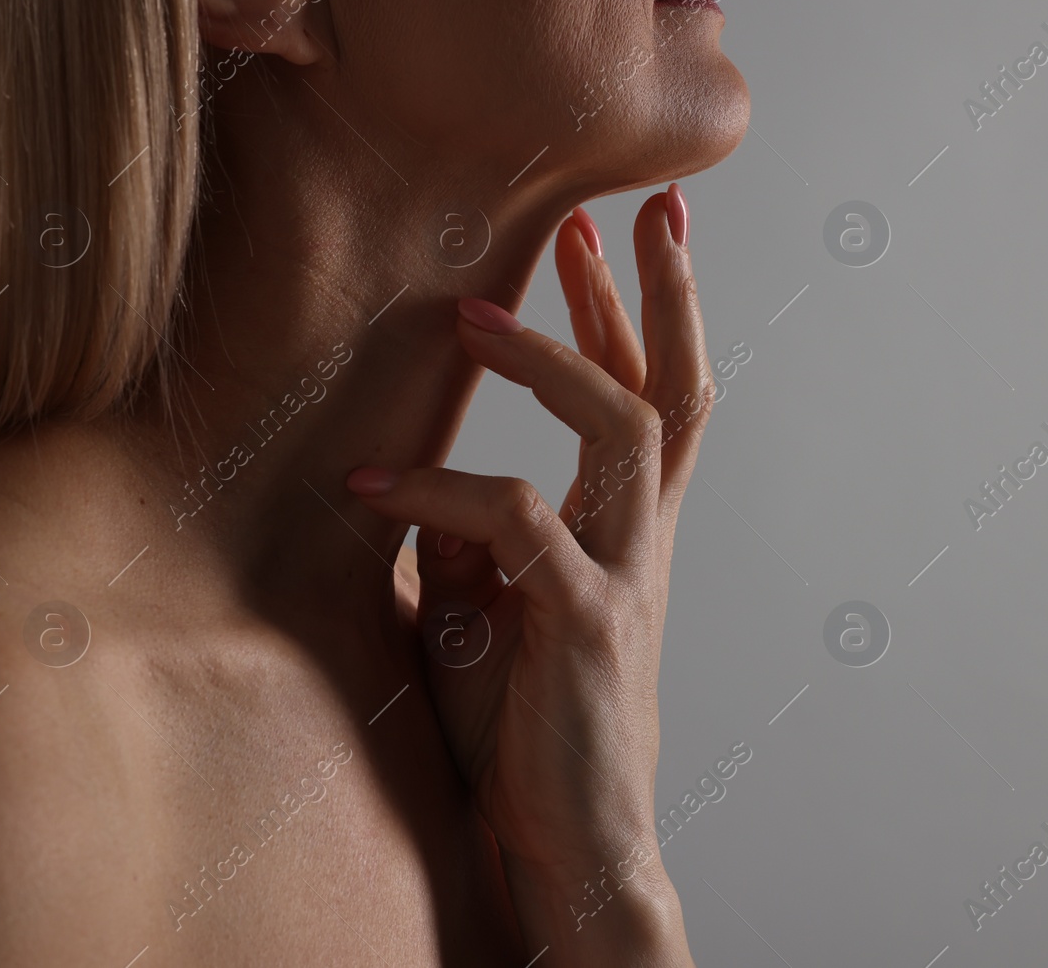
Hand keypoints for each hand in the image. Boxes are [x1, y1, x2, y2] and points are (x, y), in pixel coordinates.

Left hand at [347, 186, 707, 961]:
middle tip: (643, 204)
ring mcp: (623, 574)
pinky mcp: (585, 622)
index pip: (649, 399)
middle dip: (663, 291)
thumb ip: (472, 552)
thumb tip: (421, 498)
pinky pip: (517, 522)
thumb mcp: (489, 622)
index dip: (631, 314)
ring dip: (556, 357)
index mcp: (625, 533)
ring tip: (480, 312)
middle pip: (678, 390)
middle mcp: (641, 540)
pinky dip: (441, 492)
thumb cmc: (533, 735)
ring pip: (625, 427)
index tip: (600, 235)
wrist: (576, 843)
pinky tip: (369, 491)